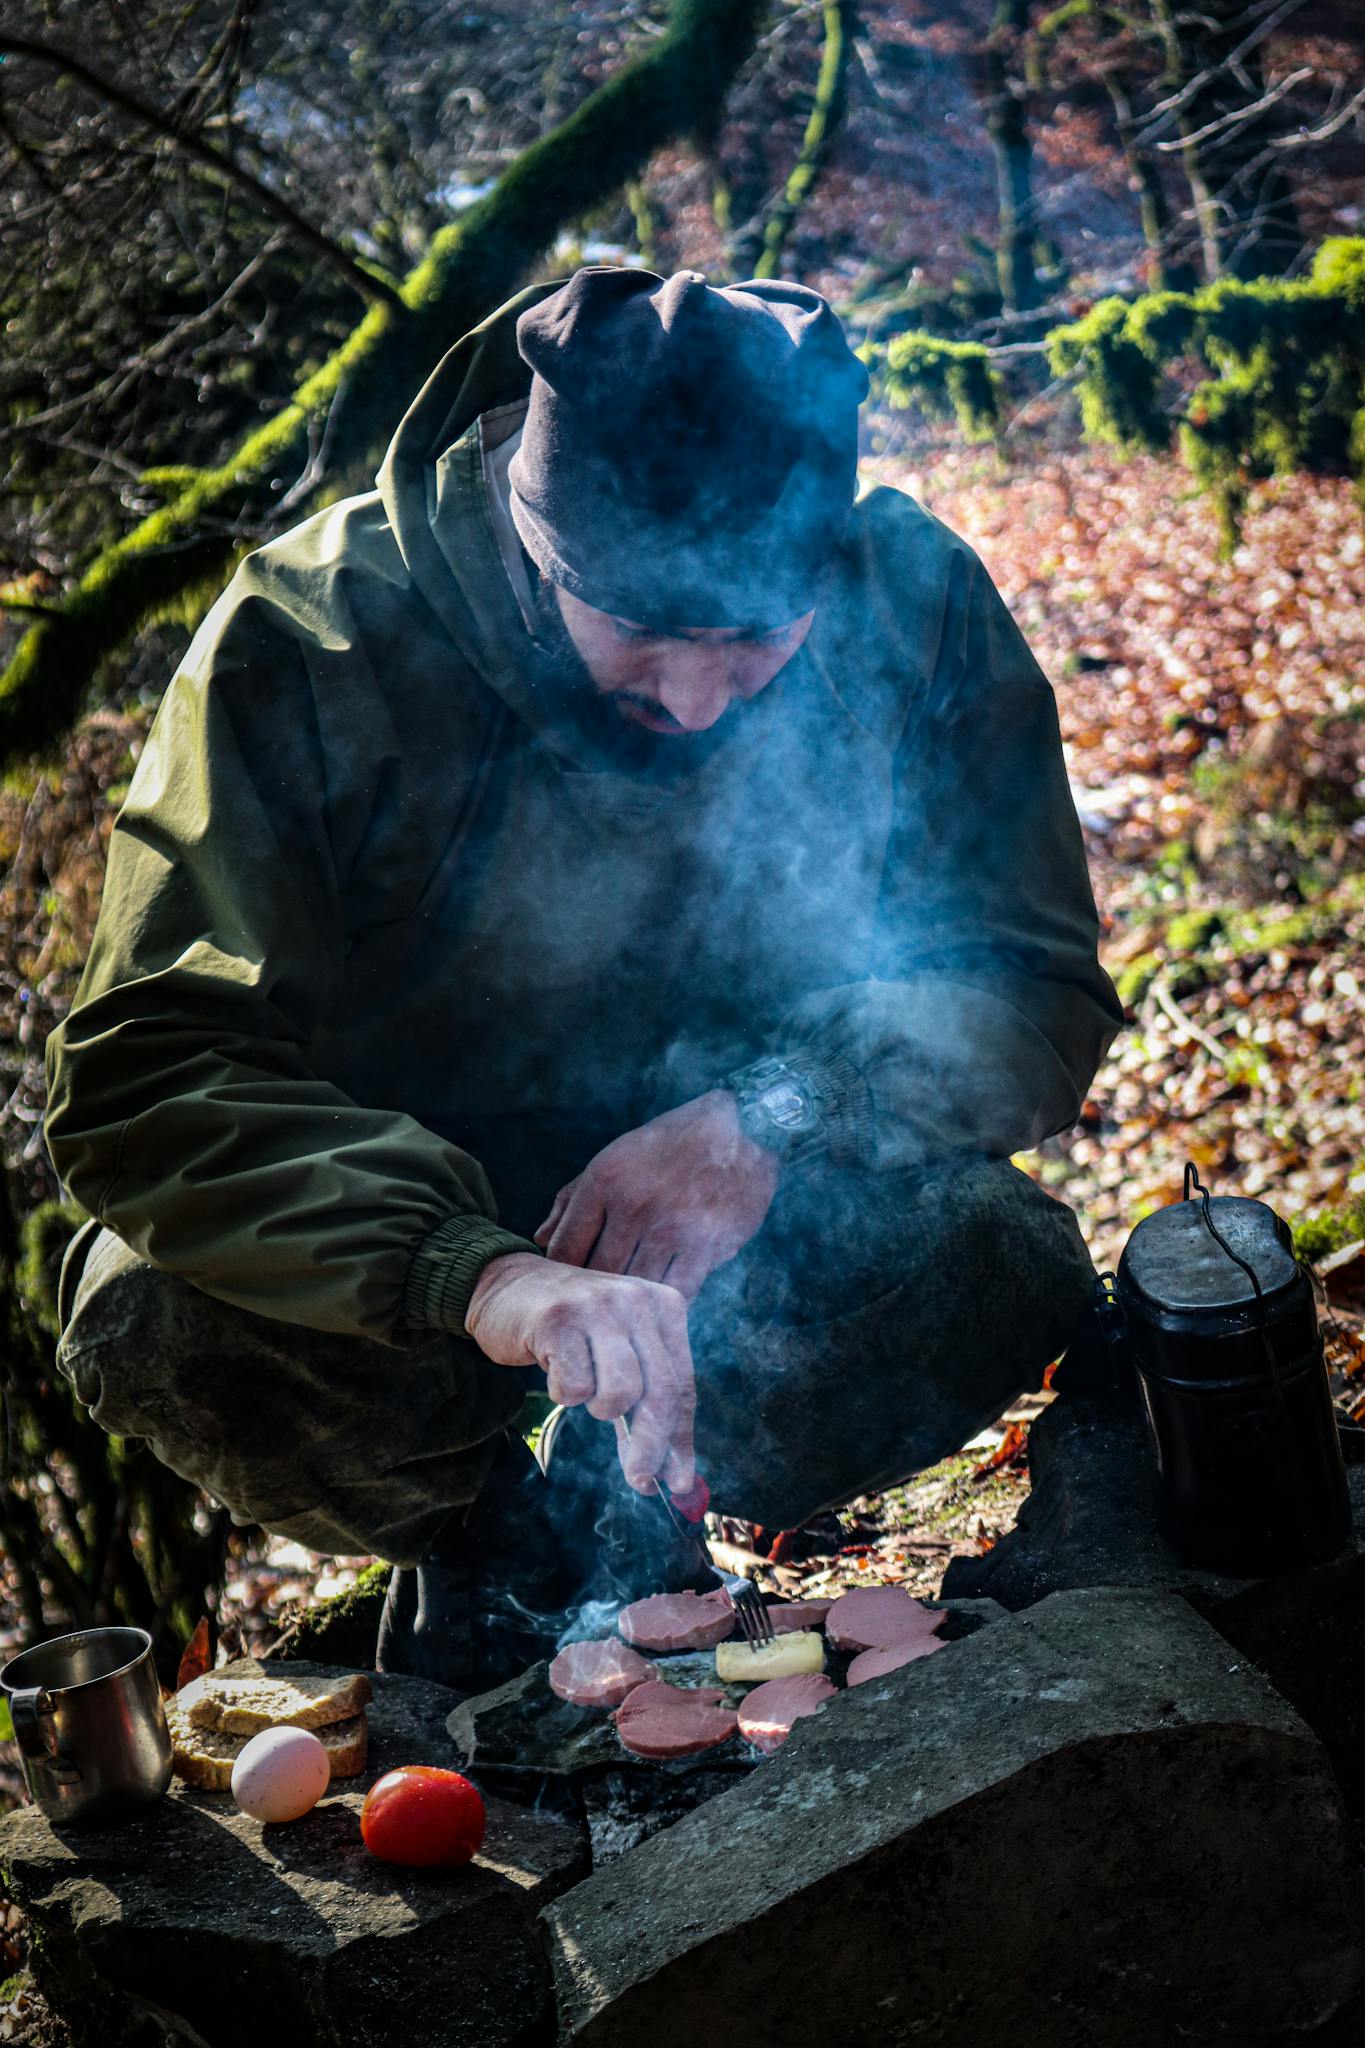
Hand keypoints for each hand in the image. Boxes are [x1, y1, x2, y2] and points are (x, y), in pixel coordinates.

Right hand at [463, 1251, 694, 1493]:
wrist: (507, 1285)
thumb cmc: (571, 1329)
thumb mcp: (620, 1353)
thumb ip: (646, 1403)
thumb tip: (671, 1473)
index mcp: (665, 1306)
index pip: (682, 1384)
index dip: (681, 1439)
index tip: (681, 1482)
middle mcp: (638, 1301)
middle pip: (661, 1392)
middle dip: (652, 1447)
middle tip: (641, 1481)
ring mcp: (599, 1307)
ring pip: (621, 1392)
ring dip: (598, 1406)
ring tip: (581, 1384)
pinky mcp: (558, 1319)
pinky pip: (574, 1386)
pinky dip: (563, 1391)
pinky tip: (554, 1365)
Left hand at [533, 1090, 779, 1300]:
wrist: (744, 1130)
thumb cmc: (670, 1146)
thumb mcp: (615, 1158)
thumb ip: (573, 1197)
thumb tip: (539, 1238)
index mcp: (604, 1180)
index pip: (564, 1248)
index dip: (561, 1273)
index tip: (567, 1282)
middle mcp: (634, 1205)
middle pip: (596, 1274)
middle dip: (592, 1292)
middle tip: (594, 1303)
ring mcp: (670, 1228)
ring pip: (634, 1285)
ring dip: (629, 1300)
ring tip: (624, 1307)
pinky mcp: (706, 1245)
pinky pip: (676, 1291)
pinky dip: (665, 1300)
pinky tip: (660, 1299)